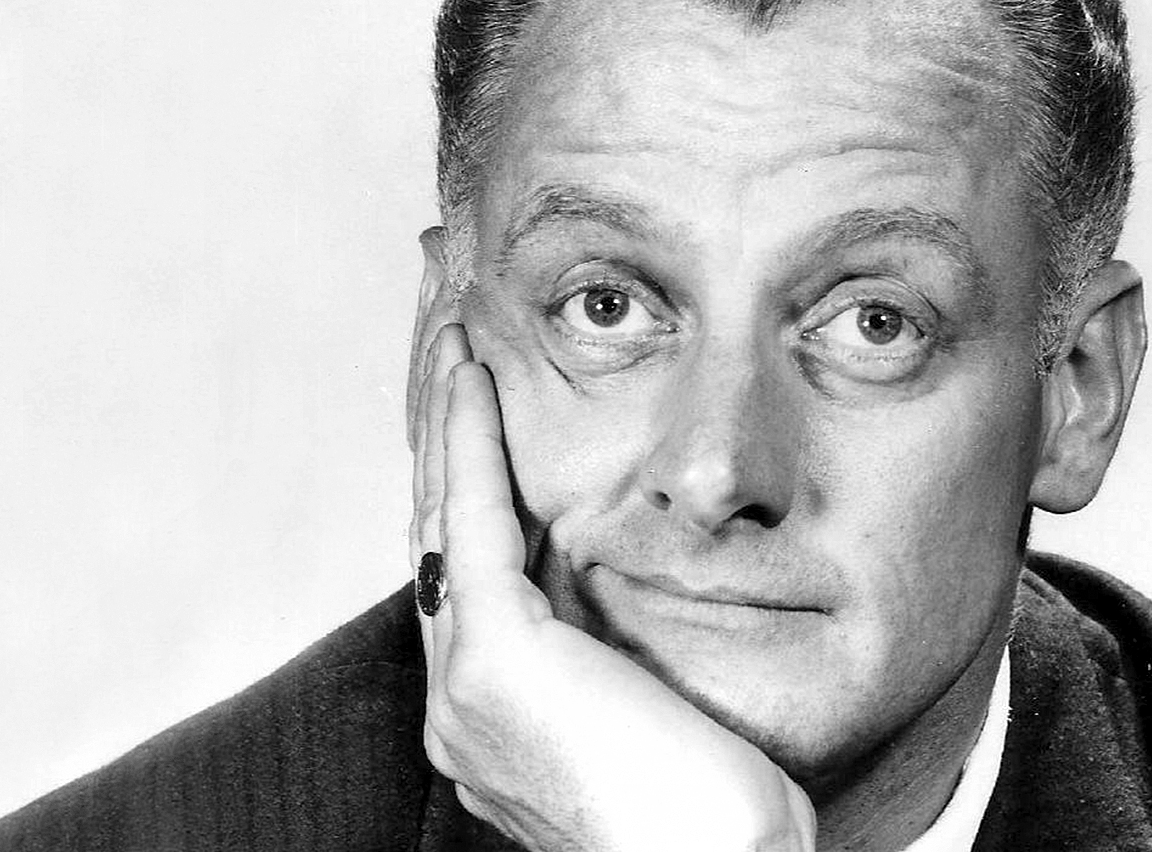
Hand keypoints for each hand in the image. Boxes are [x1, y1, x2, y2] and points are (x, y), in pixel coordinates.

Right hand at [410, 323, 816, 851]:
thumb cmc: (713, 817)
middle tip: (446, 357)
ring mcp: (464, 686)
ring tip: (452, 346)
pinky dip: (468, 439)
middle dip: (439, 446)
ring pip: (442, 518)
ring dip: (445, 423)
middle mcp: (459, 706)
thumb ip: (616, 656)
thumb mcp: (655, 713)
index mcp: (494, 721)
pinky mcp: (496, 657)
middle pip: (438, 542)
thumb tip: (629, 598)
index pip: (469, 582)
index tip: (474, 420)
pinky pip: (473, 518)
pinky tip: (472, 377)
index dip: (464, 495)